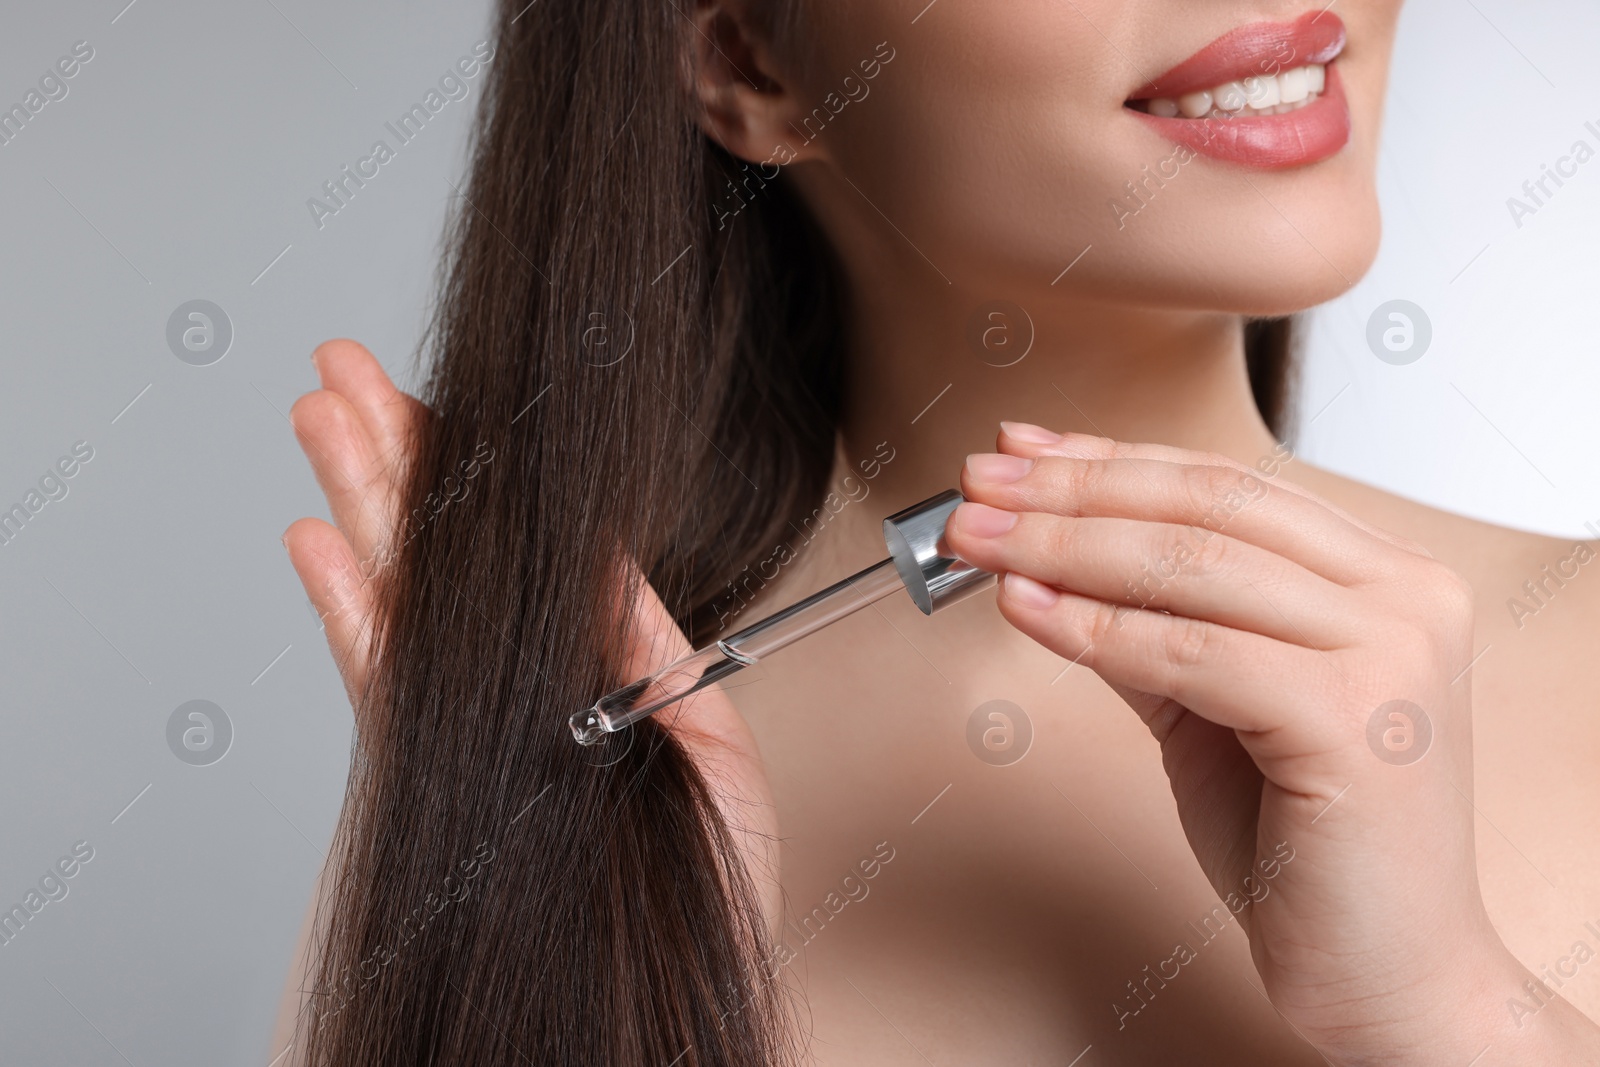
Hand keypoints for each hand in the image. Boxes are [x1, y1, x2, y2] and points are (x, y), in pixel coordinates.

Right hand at [282, 340, 780, 928]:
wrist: (666, 1012)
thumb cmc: (705, 896)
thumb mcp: (705, 746)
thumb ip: (647, 649)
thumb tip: (606, 557)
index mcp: (587, 677)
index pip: (523, 555)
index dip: (479, 477)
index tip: (448, 406)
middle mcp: (516, 693)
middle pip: (445, 556)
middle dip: (398, 458)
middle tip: (350, 372)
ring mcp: (468, 728)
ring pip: (402, 596)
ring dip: (361, 504)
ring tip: (324, 418)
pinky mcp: (432, 775)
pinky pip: (382, 681)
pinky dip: (349, 611)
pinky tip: (318, 544)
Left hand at [945, 424, 1599, 1063]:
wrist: (1387, 975)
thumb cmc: (1307, 847)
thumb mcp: (1211, 706)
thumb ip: (1150, 625)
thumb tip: (1044, 557)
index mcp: (1384, 580)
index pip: (1225, 485)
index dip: (1110, 460)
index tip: (1021, 453)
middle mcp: (1405, 598)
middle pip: (1206, 507)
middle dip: (1072, 491)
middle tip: (978, 489)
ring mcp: (1392, 654)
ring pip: (1193, 565)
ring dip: (1063, 545)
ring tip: (977, 541)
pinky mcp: (1356, 722)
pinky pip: (1193, 652)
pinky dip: (1096, 628)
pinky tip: (1026, 610)